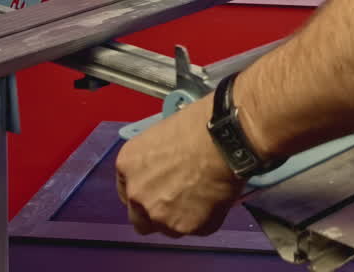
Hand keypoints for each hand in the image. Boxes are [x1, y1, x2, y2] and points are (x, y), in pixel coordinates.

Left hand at [115, 96, 243, 236]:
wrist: (226, 138)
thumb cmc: (201, 125)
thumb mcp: (164, 134)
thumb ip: (157, 160)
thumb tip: (169, 168)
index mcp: (128, 165)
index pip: (126, 192)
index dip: (146, 191)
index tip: (159, 189)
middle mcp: (137, 193)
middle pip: (140, 217)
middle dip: (157, 211)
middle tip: (179, 199)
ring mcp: (160, 214)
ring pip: (167, 228)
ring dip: (181, 217)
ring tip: (203, 197)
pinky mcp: (186, 227)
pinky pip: (196, 229)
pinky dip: (206, 219)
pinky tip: (216, 199)